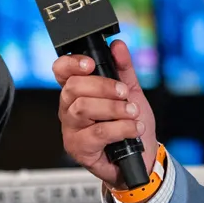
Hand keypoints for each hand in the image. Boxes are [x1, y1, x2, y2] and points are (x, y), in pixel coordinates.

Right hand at [53, 40, 157, 189]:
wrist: (142, 156)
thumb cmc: (131, 123)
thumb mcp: (131, 91)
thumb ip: (123, 68)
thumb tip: (117, 46)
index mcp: (78, 90)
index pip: (62, 70)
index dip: (72, 63)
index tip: (90, 64)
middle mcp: (69, 108)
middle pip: (74, 87)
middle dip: (103, 86)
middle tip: (124, 93)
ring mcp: (71, 128)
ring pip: (83, 108)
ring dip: (114, 108)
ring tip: (132, 112)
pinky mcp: (78, 147)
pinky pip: (97, 132)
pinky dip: (121, 128)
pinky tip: (133, 128)